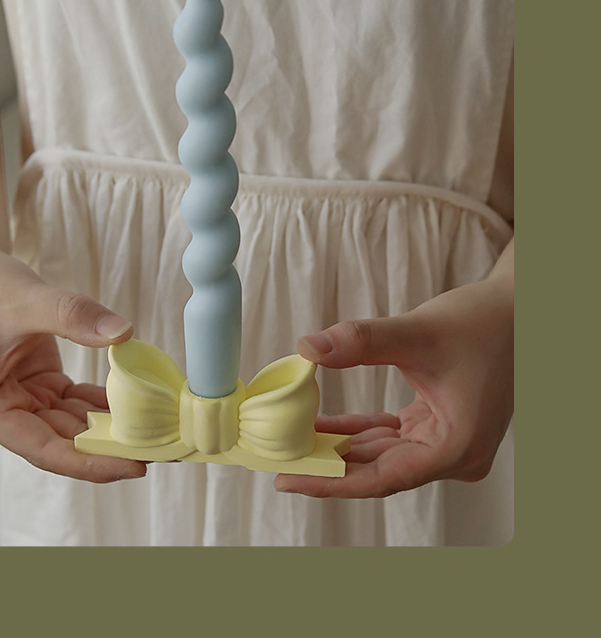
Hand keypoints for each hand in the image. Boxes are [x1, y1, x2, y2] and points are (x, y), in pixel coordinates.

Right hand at [0, 231, 146, 482]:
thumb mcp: (27, 300)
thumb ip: (73, 316)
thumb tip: (123, 333)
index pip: (46, 449)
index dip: (93, 462)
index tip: (135, 466)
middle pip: (63, 442)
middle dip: (111, 447)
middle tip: (162, 448)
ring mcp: (18, 402)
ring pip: (72, 426)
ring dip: (112, 427)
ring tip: (159, 429)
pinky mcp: (36, 388)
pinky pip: (75, 404)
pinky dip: (104, 404)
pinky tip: (138, 403)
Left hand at [274, 272, 512, 498]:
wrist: (514, 309)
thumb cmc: (479, 322)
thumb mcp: (416, 332)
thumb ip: (361, 342)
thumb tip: (308, 348)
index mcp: (457, 448)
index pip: (381, 478)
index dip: (330, 481)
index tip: (288, 479)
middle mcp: (455, 456)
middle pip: (378, 471)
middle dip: (328, 466)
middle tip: (277, 460)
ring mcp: (448, 442)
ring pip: (382, 455)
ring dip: (339, 448)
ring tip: (290, 443)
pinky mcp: (440, 426)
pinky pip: (390, 437)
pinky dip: (357, 431)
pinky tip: (322, 426)